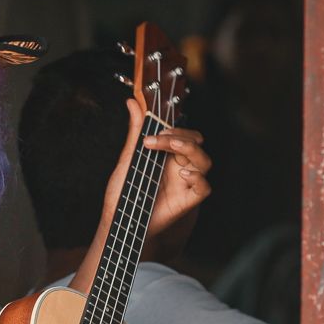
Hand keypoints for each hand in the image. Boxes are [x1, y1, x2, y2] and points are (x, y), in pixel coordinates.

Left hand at [123, 98, 211, 237]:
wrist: (118, 220)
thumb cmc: (123, 192)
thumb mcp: (128, 159)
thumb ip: (135, 132)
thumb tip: (132, 103)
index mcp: (167, 155)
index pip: (182, 133)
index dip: (173, 127)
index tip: (153, 128)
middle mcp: (179, 166)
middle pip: (196, 143)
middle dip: (181, 136)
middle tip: (160, 137)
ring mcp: (185, 182)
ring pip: (204, 161)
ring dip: (191, 149)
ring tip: (173, 146)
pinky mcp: (187, 200)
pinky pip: (204, 187)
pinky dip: (198, 178)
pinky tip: (183, 173)